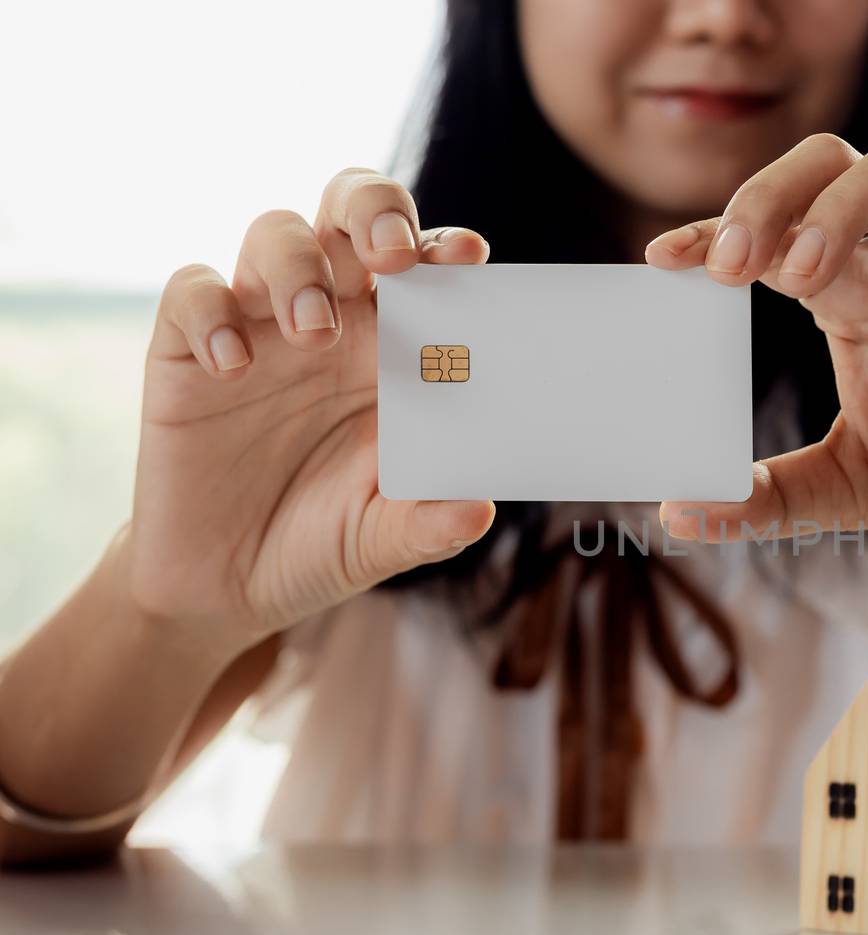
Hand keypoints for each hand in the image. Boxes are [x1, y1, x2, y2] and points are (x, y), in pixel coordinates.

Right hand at [130, 169, 495, 647]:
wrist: (228, 587)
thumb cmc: (324, 542)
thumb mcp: (382, 540)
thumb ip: (429, 524)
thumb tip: (478, 512)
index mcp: (392, 348)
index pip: (424, 269)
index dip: (445, 250)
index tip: (469, 257)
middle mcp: (331, 320)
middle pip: (350, 213)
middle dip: (374, 211)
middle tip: (392, 254)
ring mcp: (258, 327)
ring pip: (275, 234)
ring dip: (299, 268)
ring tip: (313, 330)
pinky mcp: (187, 351)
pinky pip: (192, 293)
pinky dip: (211, 314)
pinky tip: (233, 367)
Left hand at [645, 135, 867, 570]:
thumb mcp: (852, 487)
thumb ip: (771, 495)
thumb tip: (677, 512)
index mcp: (851, 295)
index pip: (774, 232)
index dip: (716, 231)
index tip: (663, 261)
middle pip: (827, 168)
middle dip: (770, 197)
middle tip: (732, 265)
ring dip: (844, 207)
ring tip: (809, 276)